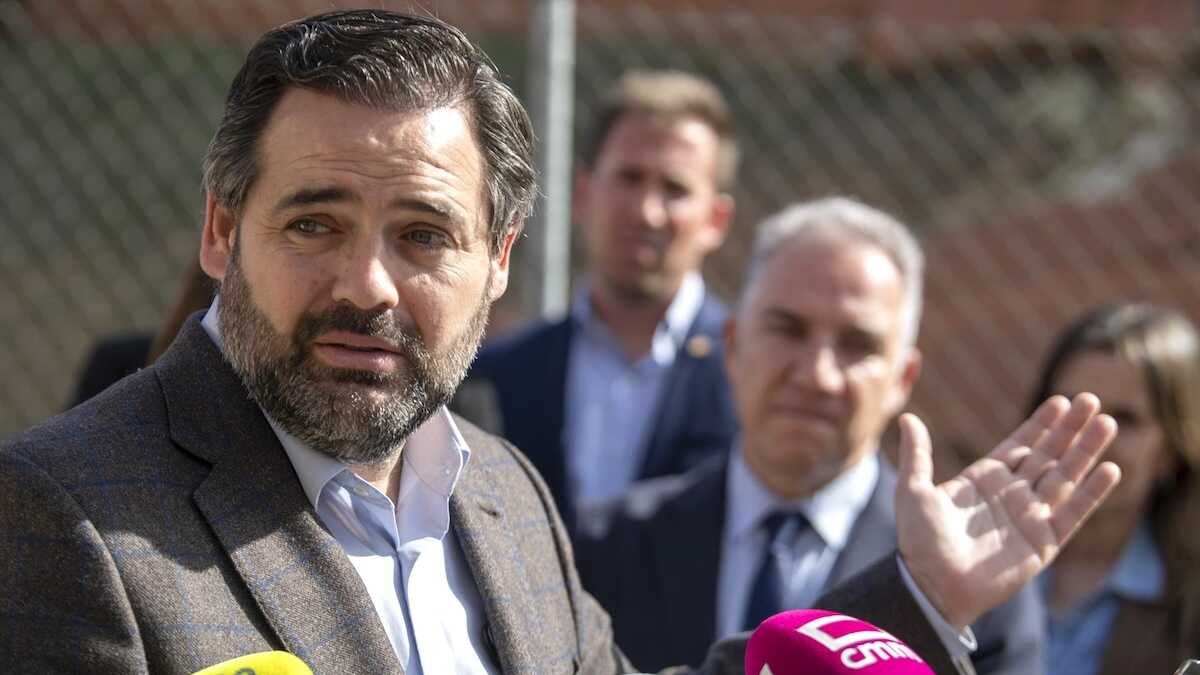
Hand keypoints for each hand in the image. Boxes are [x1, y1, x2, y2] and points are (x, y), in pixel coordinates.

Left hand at [895, 393, 1120, 629]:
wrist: (933, 585)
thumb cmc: (920, 542)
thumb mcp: (913, 491)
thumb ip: (917, 454)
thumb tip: (907, 418)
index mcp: (983, 480)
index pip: (1019, 445)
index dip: (1041, 424)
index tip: (1060, 401)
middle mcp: (1011, 495)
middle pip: (1048, 455)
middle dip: (1069, 429)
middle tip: (1091, 399)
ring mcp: (1029, 518)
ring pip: (1065, 477)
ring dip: (1086, 451)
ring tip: (1107, 423)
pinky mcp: (1043, 542)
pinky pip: (1073, 513)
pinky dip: (1092, 492)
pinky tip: (1110, 469)